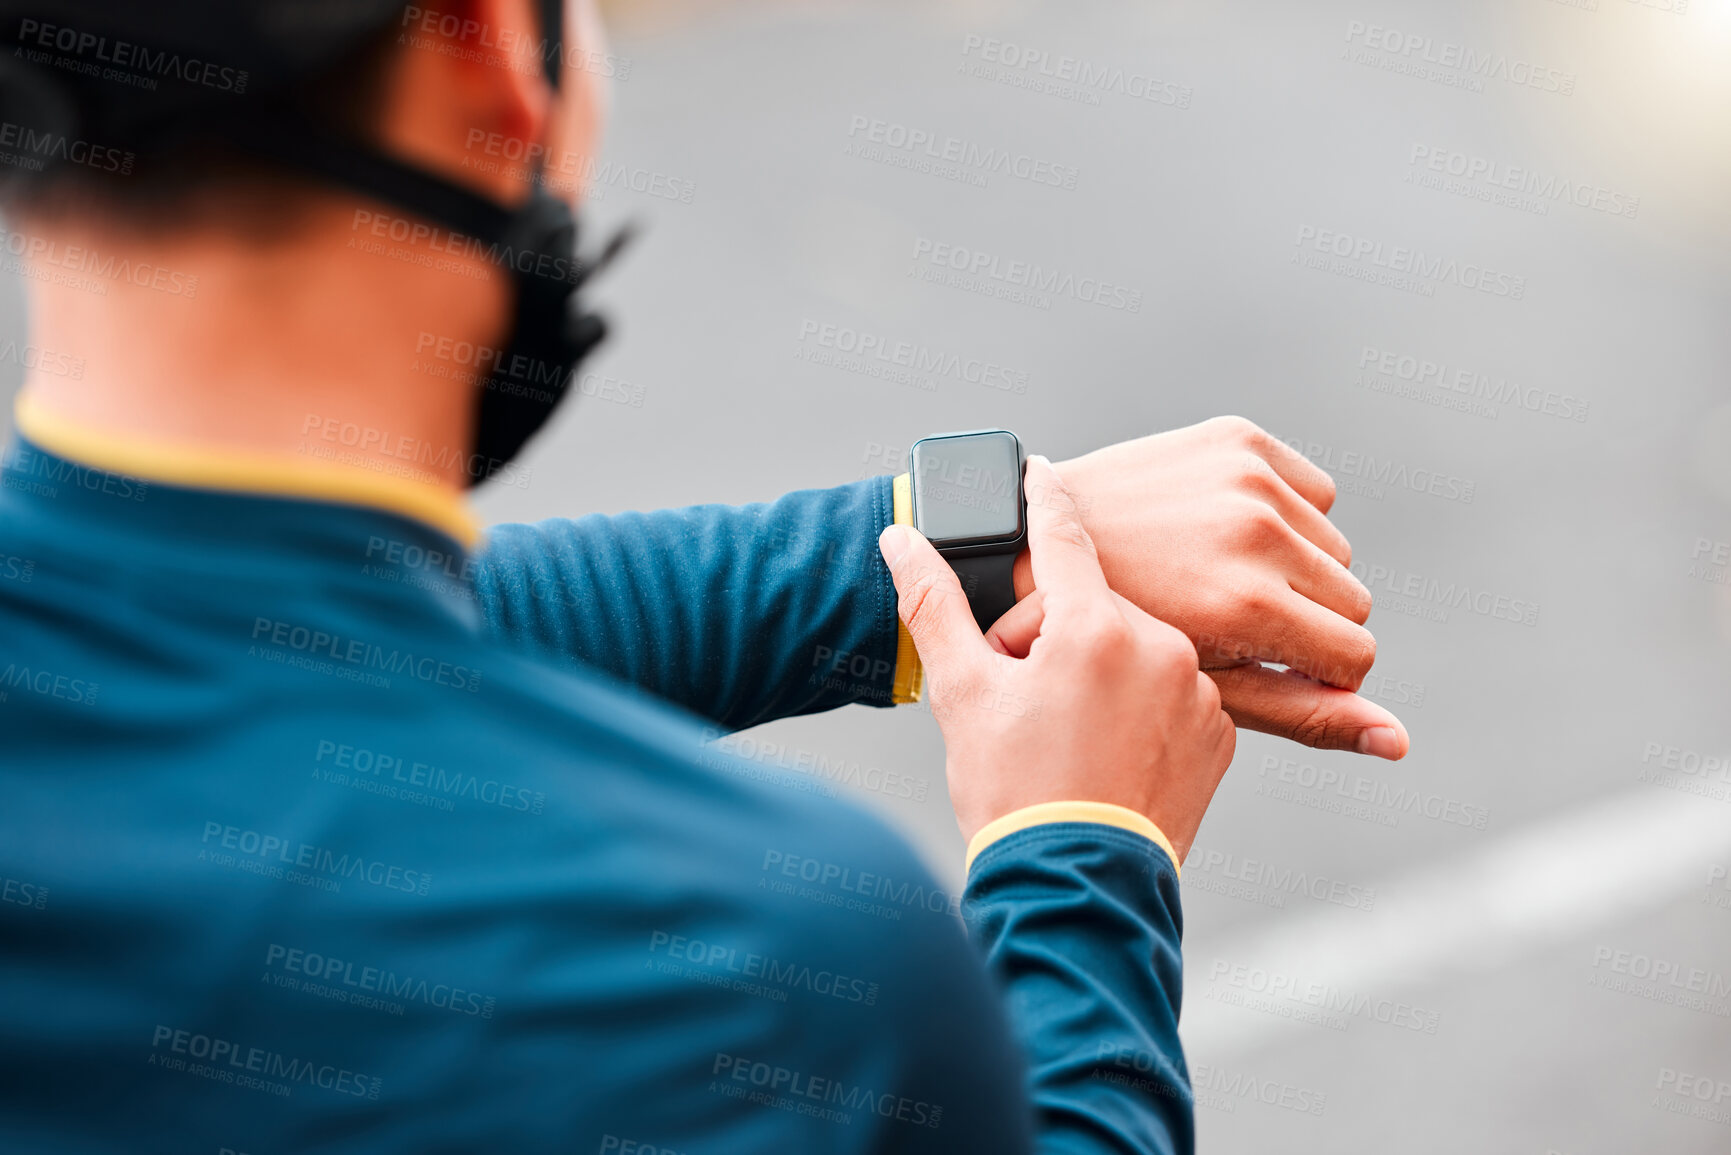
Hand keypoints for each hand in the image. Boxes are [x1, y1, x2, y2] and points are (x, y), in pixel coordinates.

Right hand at [879, 457, 1234, 859]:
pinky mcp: (1219, 734)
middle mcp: (1163, 647)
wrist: (1075, 890)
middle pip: (1096, 610)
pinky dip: (1139, 708)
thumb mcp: (963, 693)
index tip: (1039, 471)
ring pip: (1137, 653)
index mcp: (1097, 627)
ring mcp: (1198, 693)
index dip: (1045, 499)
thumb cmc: (1015, 794)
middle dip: (1056, 637)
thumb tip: (900, 540)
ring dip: (1099, 672)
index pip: (1065, 536)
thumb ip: (935, 604)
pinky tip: (1104, 751)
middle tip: (1018, 694)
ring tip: (1062, 736)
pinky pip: (1173, 694)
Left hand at [1008, 416, 1408, 759]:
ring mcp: (1246, 478)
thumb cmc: (1111, 638)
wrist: (1028, 542)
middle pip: (1352, 599)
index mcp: (1246, 603)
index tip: (1265, 664)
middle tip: (1230, 621)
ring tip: (1219, 576)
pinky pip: (1315, 491)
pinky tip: (1222, 532)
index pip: (1355, 654)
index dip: (1315, 672)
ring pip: (1336, 547)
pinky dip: (1285, 515)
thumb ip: (1306, 715)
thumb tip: (1399, 742)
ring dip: (1295, 568)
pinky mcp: (1237, 437)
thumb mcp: (1204, 688)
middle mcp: (1255, 532)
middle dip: (1307, 621)